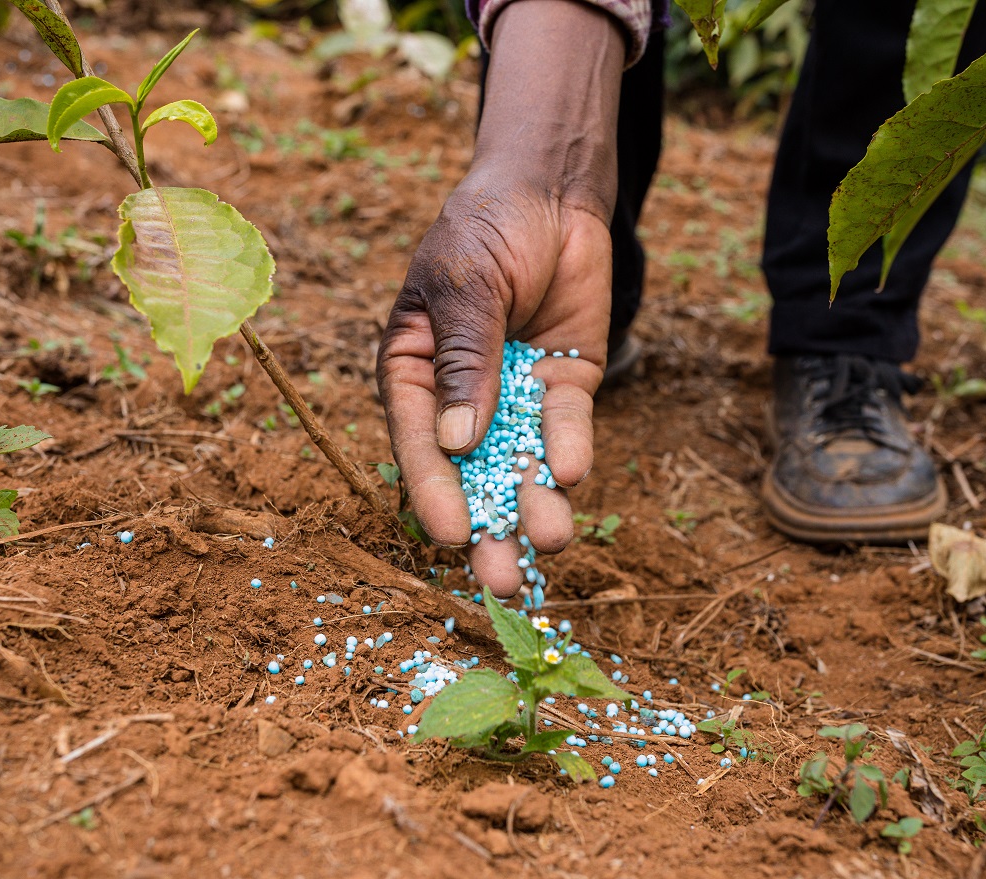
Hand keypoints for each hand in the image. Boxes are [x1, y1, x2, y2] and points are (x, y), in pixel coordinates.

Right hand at [376, 0, 624, 596]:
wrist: (551, 191)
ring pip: (521, 464)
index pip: (418, 442)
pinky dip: (568, 452)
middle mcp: (462, 398)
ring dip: (534, 504)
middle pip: (472, 474)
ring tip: (551, 539)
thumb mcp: (465, 284)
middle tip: (506, 580)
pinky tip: (572, 474)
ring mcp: (514, 396)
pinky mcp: (562, 387)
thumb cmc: (486, 228)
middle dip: (490, 527)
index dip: (434, 490)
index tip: (451, 535)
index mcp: (414, 373)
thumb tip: (456, 442)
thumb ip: (463, 359)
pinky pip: (565, 429)